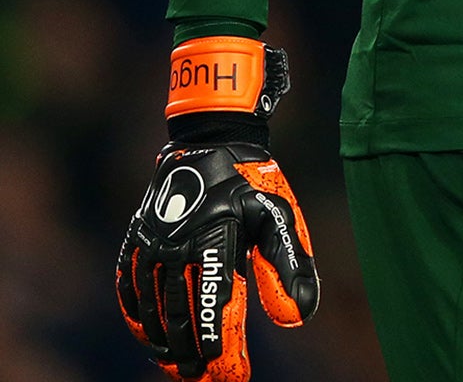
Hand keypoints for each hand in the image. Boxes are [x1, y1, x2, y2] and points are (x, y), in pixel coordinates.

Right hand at [117, 40, 318, 379]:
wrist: (211, 141)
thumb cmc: (254, 181)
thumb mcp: (280, 217)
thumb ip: (289, 267)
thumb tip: (298, 317)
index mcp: (215, 242)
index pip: (218, 311)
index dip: (226, 351)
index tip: (235, 377)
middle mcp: (176, 247)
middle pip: (181, 318)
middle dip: (195, 355)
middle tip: (209, 378)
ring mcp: (151, 245)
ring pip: (152, 310)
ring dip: (165, 344)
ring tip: (182, 367)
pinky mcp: (136, 241)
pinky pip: (128, 290)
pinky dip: (138, 319)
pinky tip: (150, 338)